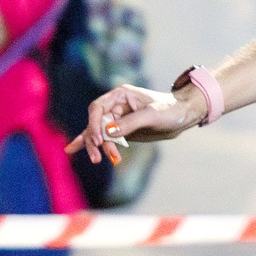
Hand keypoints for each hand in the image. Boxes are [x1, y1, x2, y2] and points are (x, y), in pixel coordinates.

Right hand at [71, 81, 201, 164]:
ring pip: (99, 133)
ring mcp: (117, 119)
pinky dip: (89, 144)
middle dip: (96, 140)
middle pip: (96, 124)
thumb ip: (130, 123)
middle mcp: (115, 106)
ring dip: (96, 147)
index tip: (99, 140)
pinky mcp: (121, 131)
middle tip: (100, 157)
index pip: (97, 109)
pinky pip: (102, 138)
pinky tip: (72, 149)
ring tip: (98, 160)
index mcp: (120, 95)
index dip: (94, 124)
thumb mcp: (152, 115)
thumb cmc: (170, 110)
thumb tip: (108, 133)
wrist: (183, 116)